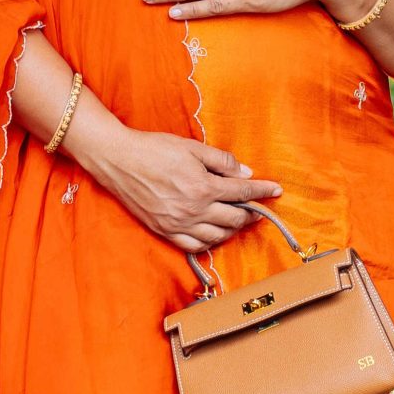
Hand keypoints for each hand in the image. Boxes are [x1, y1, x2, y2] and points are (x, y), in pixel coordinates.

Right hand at [75, 126, 282, 252]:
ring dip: (232, 229)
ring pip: (217, 236)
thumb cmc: (154, 148)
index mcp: (203, 186)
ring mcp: (178, 224)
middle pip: (234, 218)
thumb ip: (222, 161)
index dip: (263, 191)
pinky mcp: (164, 231)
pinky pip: (194, 246)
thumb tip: (246, 174)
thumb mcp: (192, 147)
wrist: (118, 159)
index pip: (243, 192)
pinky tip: (214, 233)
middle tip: (256, 207)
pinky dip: (209, 242)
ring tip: (237, 220)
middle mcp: (193, 209)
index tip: (276, 190)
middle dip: (251, 213)